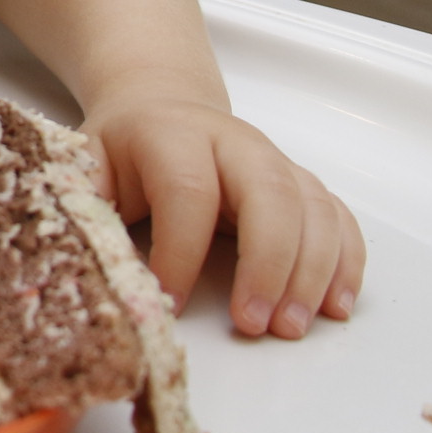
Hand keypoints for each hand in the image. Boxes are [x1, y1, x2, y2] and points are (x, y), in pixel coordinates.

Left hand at [83, 96, 364, 339]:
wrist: (162, 105)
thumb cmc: (125, 149)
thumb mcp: (88, 164)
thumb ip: (87, 206)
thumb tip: (85, 267)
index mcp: (174, 135)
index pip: (188, 191)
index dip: (181, 251)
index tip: (168, 300)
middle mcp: (236, 143)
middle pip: (270, 194)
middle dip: (268, 264)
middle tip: (255, 324)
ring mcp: (276, 161)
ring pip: (313, 208)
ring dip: (312, 272)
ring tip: (291, 327)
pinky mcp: (302, 184)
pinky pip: (338, 218)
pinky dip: (345, 261)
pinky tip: (336, 305)